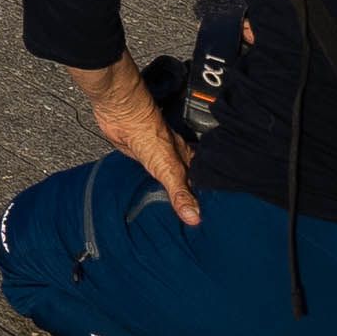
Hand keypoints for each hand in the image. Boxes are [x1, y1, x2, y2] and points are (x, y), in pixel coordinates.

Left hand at [69, 59, 203, 228]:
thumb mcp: (169, 169)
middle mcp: (175, 158)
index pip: (203, 182)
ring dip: (169, 191)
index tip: (214, 216)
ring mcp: (157, 157)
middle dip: (189, 197)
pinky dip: (151, 185)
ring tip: (174, 212)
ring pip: (167, 178)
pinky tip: (150, 194)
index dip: (207, 199)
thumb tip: (194, 218)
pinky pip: (149, 174)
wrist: (121, 115)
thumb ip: (180, 193)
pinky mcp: (139, 156)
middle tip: (193, 220)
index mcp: (188, 158)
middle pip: (186, 181)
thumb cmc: (148, 133)